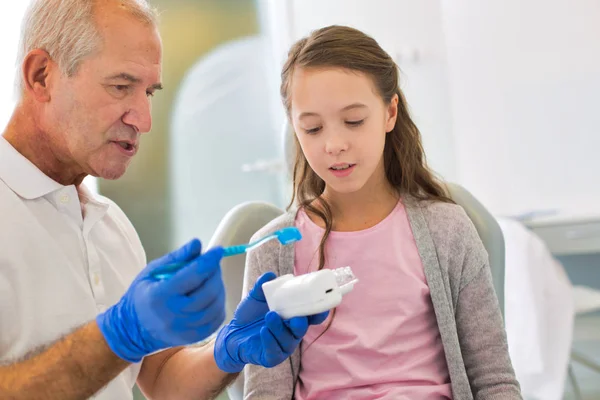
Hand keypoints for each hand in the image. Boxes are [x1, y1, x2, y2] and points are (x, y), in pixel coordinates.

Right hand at [96, 239, 225, 362]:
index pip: (192, 276)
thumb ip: (176, 258)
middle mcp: (173, 315)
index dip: (208, 262)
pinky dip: (219, 305)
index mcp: (160, 295)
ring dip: (219, 288)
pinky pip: (216, 320)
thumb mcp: (152, 271)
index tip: (217, 250)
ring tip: (211, 279)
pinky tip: (211, 296)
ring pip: (215, 306)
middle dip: (214, 274)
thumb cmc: (143, 294)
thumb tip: (197, 244)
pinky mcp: (194, 337)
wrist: (134, 329)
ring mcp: (185, 329)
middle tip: (212, 265)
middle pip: (207, 292)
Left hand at [214, 272, 328, 372]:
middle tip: (296, 317)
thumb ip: (262, 286)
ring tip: (269, 316)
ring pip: (288, 340)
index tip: (320, 307)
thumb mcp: (255, 298)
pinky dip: (270, 340)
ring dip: (280, 328)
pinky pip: (274, 351)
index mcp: (293, 317)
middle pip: (302, 329)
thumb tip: (270, 275)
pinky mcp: (271, 357)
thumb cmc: (250, 315)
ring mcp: (283, 346)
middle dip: (301, 323)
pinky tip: (263, 331)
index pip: (311, 317)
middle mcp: (291, 332)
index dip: (318, 313)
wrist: (233, 332)